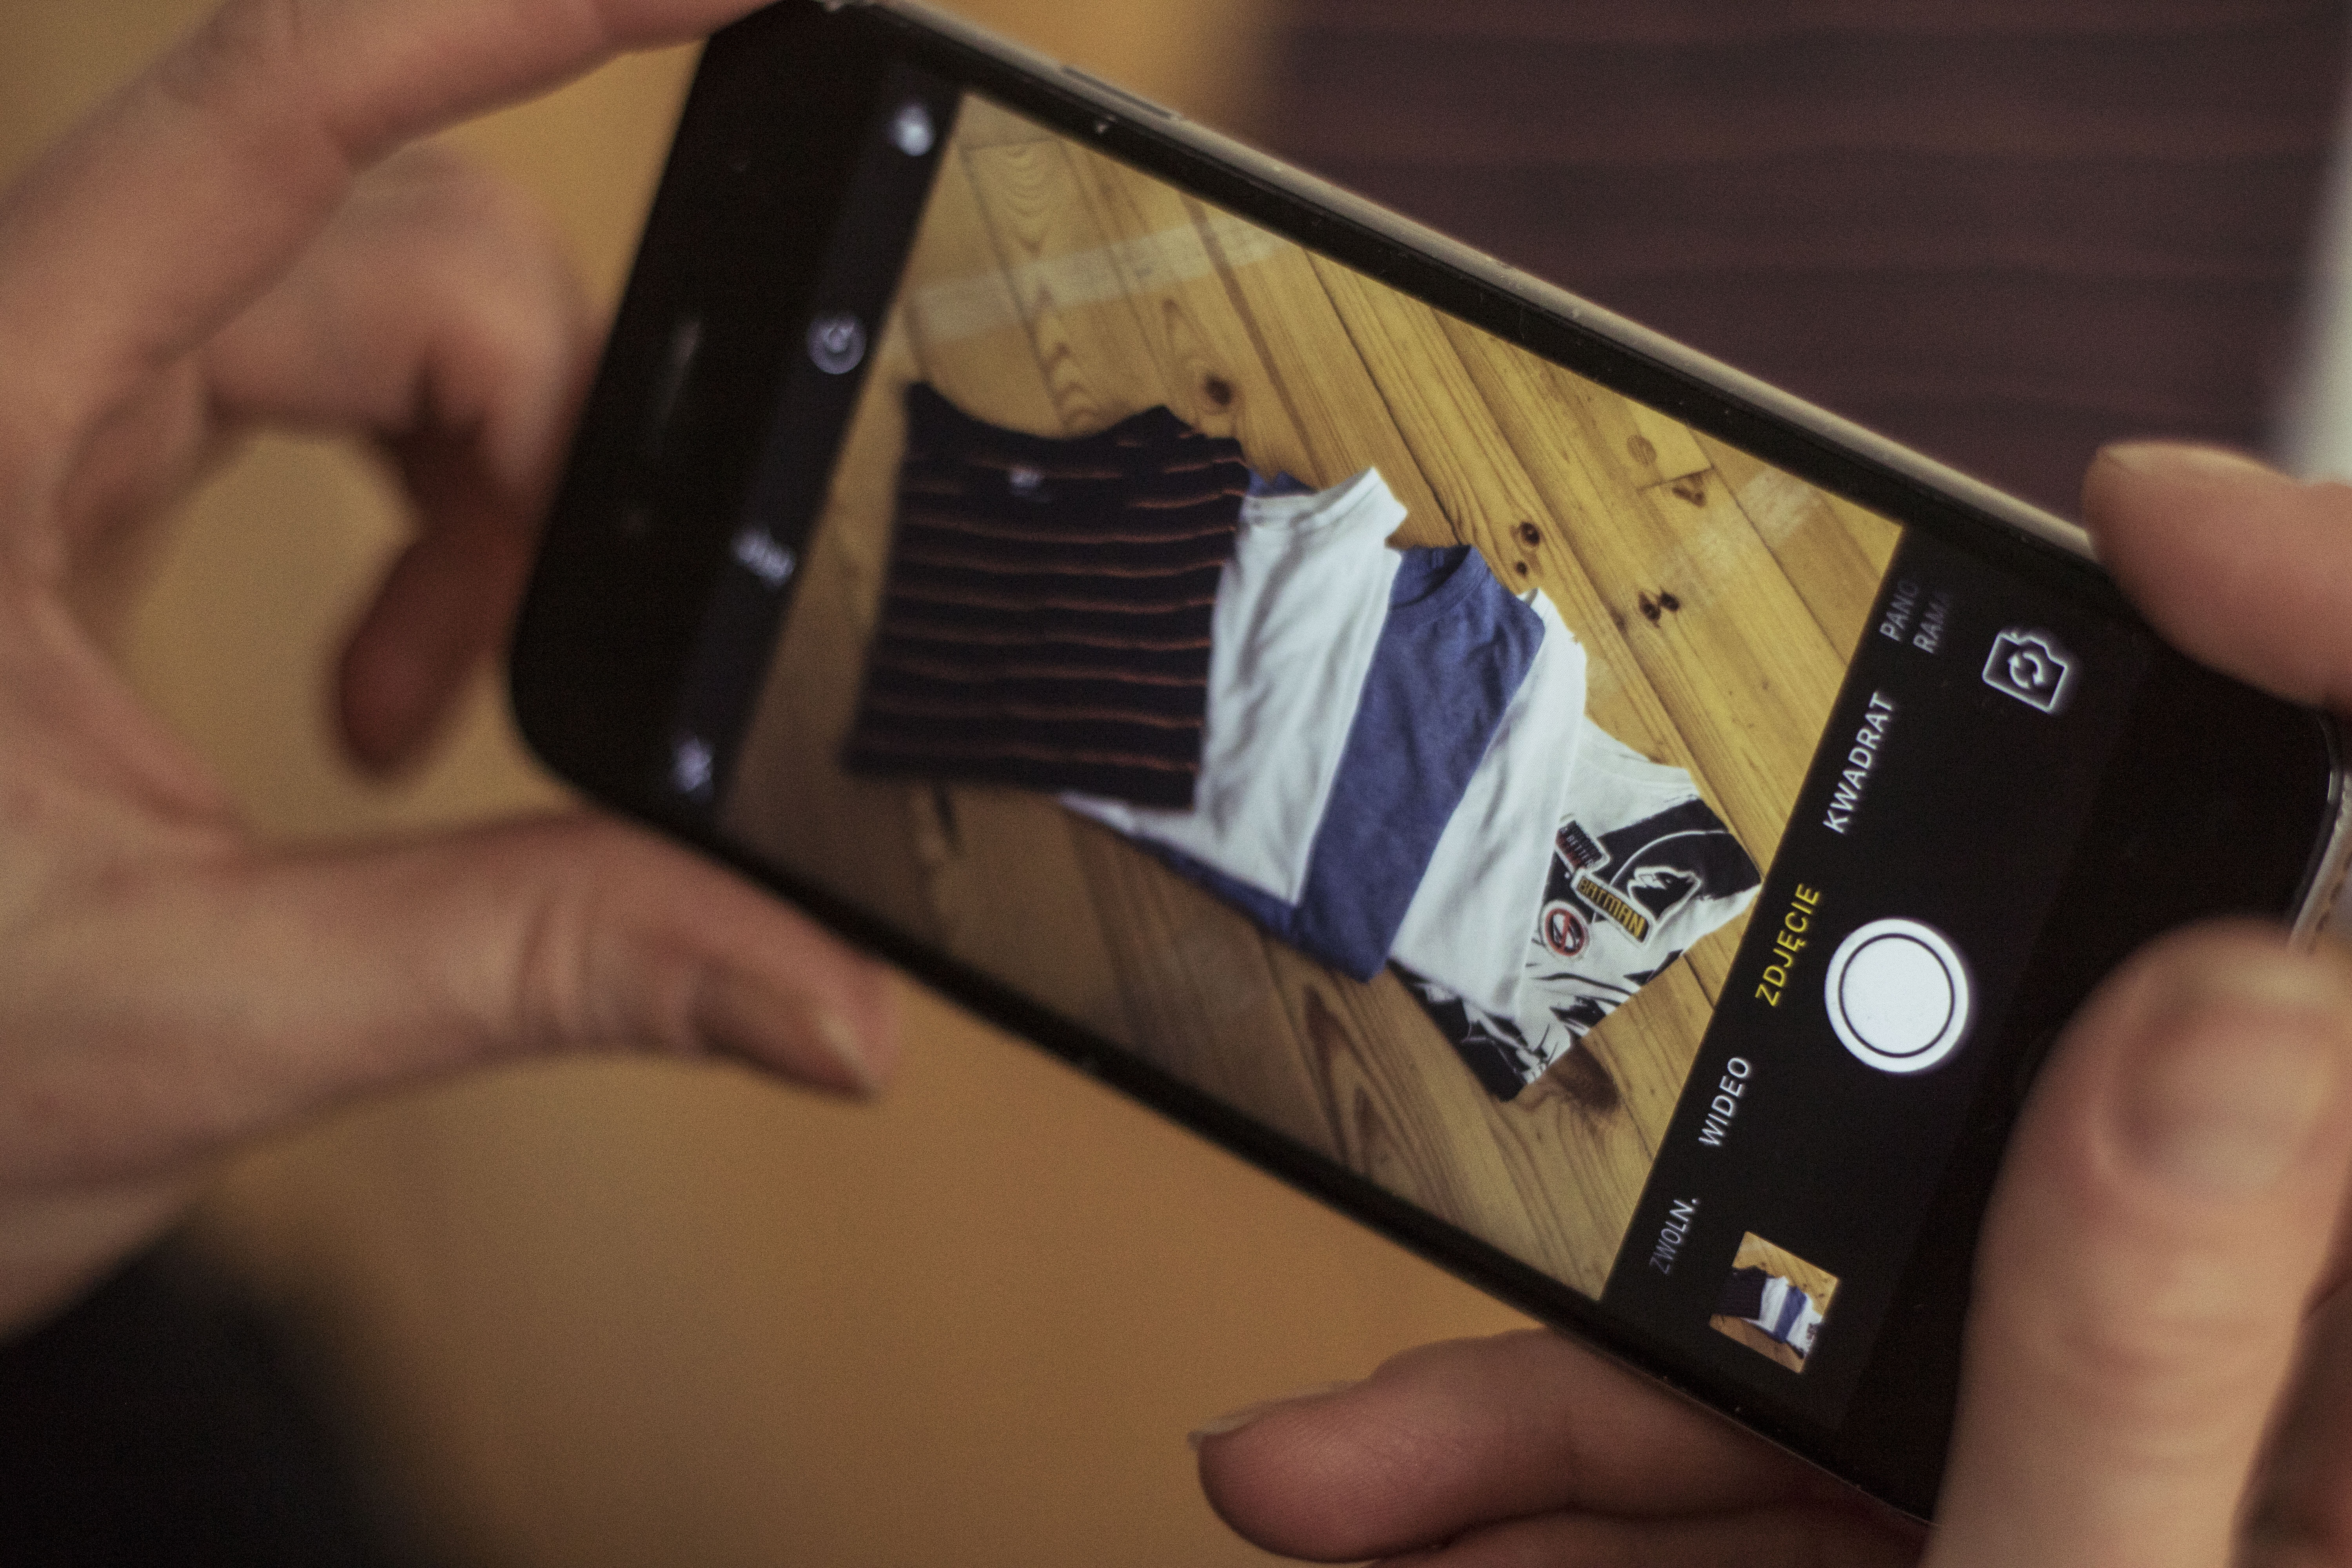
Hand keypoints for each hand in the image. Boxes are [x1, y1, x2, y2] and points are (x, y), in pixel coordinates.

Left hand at [0, 0, 896, 1334]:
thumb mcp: (189, 1016)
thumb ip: (524, 965)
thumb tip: (822, 993)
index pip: (268, 108)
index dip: (511, 6)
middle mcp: (4, 375)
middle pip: (388, 244)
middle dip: (540, 428)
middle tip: (570, 647)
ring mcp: (40, 417)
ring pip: (369, 313)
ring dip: (480, 491)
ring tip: (433, 704)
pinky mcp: (71, 476)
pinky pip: (311, 399)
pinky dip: (417, 520)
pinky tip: (384, 693)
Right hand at [1194, 445, 2351, 1565]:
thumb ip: (2140, 1352)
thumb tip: (2209, 1014)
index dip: (2327, 655)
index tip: (2151, 530)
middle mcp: (2243, 1377)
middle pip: (2021, 1093)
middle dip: (1721, 1111)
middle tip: (1550, 1045)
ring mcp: (2090, 1450)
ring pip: (1826, 1297)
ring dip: (1553, 1375)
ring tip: (1351, 1450)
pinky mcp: (1963, 1522)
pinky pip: (1769, 1445)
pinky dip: (1571, 1481)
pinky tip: (1409, 1505)